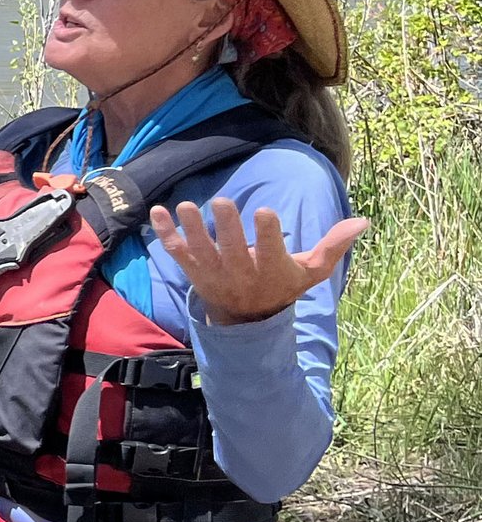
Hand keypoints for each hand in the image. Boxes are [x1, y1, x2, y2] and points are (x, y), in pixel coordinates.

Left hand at [150, 197, 367, 325]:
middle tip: (223, 202)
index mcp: (271, 269)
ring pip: (201, 250)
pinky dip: (166, 234)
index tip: (266, 212)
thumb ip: (334, 246)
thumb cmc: (284, 286)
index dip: (268, 234)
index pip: (270, 251)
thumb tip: (364, 220)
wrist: (247, 319)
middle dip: (227, 227)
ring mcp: (214, 272)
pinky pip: (177, 252)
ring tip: (186, 206)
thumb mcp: (312, 271)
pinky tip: (158, 212)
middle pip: (232, 250)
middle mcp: (240, 272)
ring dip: (193, 229)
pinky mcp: (193, 271)